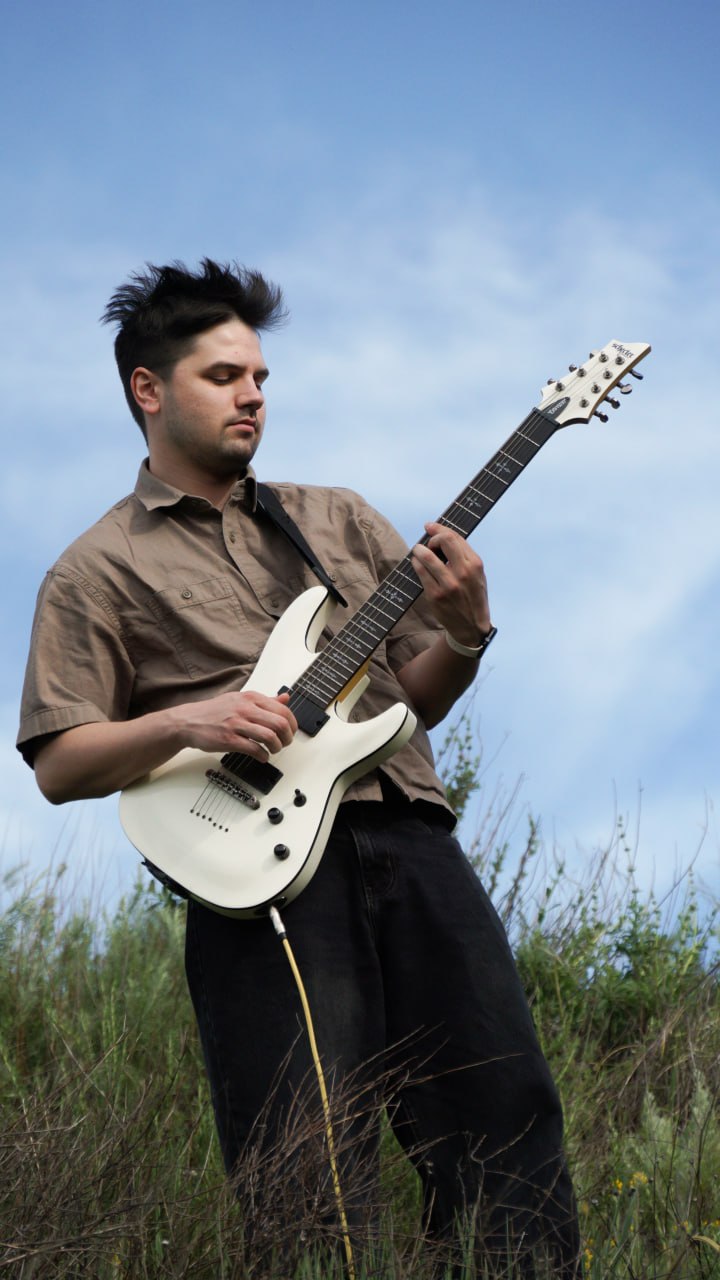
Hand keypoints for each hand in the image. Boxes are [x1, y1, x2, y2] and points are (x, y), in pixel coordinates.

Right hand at [177, 689, 297, 757]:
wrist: (188, 721)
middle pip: (279, 723)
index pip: (282, 709)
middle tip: (285, 743)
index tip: (291, 731)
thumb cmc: (215, 712)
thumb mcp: (240, 700)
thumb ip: (265, 700)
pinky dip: (263, 756)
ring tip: (273, 750)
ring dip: (277, 747)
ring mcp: (236, 724)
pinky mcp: (229, 740)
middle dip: (287, 737)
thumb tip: (285, 698)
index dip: (292, 724)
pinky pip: (254, 749)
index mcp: (250, 698)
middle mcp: (245, 709)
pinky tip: (262, 757)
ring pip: (269, 736)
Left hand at [410, 522, 491, 646]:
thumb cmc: (473, 598)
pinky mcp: (435, 595)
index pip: (455, 537)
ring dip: (419, 550)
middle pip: (443, 540)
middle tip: (427, 543)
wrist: (471, 628)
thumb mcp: (477, 576)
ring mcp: (449, 584)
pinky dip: (416, 563)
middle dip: (431, 538)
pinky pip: (421, 572)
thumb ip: (464, 557)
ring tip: (418, 551)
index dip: (439, 529)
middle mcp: (463, 573)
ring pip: (427, 556)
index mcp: (475, 565)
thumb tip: (443, 536)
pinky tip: (416, 563)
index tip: (430, 527)